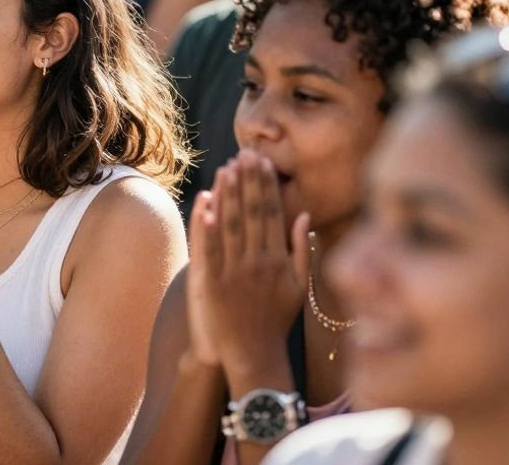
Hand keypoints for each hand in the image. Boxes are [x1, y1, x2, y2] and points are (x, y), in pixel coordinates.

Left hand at [189, 152, 310, 379]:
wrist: (254, 355)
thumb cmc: (276, 320)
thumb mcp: (299, 287)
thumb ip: (302, 250)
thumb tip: (304, 214)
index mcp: (279, 260)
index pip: (272, 214)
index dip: (266, 186)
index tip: (263, 162)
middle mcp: (258, 263)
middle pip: (252, 213)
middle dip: (248, 181)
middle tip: (244, 153)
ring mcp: (234, 273)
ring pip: (231, 225)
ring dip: (228, 195)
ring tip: (226, 168)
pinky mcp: (213, 283)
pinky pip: (210, 249)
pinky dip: (207, 225)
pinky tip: (205, 203)